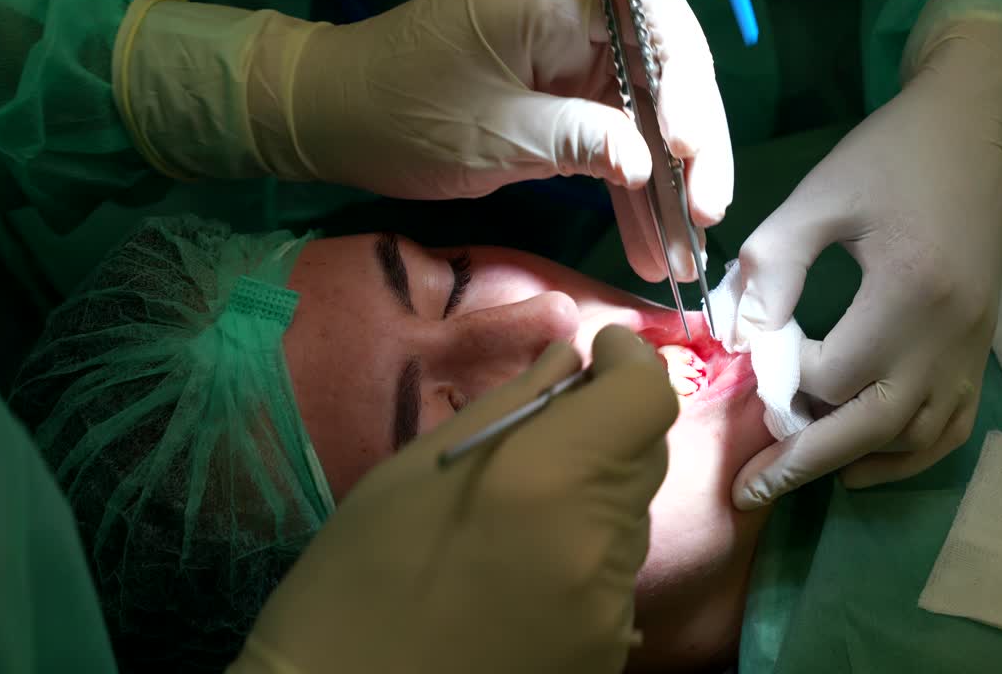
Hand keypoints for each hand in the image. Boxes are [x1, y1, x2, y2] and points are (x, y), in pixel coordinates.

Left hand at [113, 0, 731, 281]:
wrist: (335, 119)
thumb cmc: (401, 111)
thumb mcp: (491, 133)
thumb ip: (575, 140)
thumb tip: (646, 162)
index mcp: (554, 4)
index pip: (653, 19)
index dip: (684, 78)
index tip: (685, 144)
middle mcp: (574, 29)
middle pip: (663, 74)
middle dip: (693, 145)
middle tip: (707, 213)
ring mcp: (571, 71)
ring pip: (644, 120)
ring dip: (668, 183)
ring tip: (685, 251)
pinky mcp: (561, 111)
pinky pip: (611, 148)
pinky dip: (629, 195)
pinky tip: (651, 246)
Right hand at [228, 325, 678, 673]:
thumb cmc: (355, 579)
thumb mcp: (414, 471)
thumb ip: (509, 406)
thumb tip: (568, 360)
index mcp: (547, 480)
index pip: (647, 399)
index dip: (628, 364)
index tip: (594, 358)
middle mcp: (599, 543)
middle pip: (646, 454)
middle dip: (608, 427)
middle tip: (548, 430)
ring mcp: (611, 609)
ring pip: (630, 519)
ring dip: (594, 494)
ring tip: (519, 515)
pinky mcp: (607, 654)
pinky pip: (615, 579)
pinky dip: (584, 554)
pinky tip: (523, 571)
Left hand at [727, 0, 1001, 508]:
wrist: (971, 129)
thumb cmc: (888, 156)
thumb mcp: (818, 197)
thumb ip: (772, 266)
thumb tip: (739, 337)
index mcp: (911, 292)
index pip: (834, 373)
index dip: (784, 377)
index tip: (756, 357)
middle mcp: (951, 335)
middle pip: (874, 427)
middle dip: (805, 461)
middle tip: (749, 491)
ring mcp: (974, 349)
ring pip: (914, 438)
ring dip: (852, 460)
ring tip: (795, 472)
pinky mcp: (981, 350)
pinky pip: (951, 427)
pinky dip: (907, 455)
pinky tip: (862, 463)